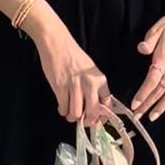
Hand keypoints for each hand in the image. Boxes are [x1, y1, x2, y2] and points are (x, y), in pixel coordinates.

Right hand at [25, 3, 110, 125]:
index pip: (107, 104)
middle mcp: (89, 84)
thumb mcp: (90, 69)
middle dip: (87, 121)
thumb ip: (94, 86)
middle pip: (93, 113)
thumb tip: (95, 106)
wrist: (57, 42)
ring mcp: (75, 86)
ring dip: (72, 116)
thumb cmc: (73, 55)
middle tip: (82, 121)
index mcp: (100, 79)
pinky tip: (62, 106)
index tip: (98, 120)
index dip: (103, 116)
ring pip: (76, 113)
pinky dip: (62, 110)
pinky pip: (63, 107)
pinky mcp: (60, 87)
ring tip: (69, 113)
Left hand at [131, 8, 164, 120]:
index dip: (143, 95)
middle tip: (138, 116)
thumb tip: (141, 49)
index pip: (152, 81)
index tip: (135, 105)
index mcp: (164, 58)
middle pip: (160, 91)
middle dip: (148, 105)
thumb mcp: (159, 27)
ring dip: (162, 107)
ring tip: (153, 117)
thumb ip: (149, 41)